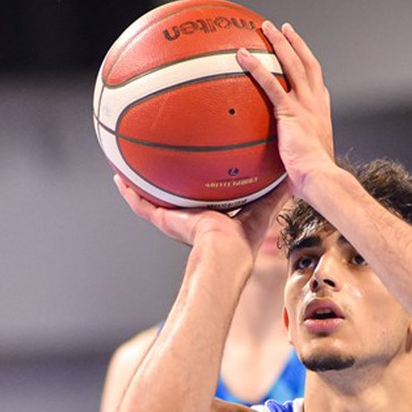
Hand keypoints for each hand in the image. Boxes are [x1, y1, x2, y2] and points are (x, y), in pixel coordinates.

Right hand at [114, 173, 290, 260]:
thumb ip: (276, 190)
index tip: (195, 165)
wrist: (225, 252)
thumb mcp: (263, 206)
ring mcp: (175, 220)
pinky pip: (141, 206)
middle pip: (174, 196)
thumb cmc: (244, 238)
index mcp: (212, 215)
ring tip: (125, 165)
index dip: (199, 181)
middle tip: (156, 159)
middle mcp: (190, 217)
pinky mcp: (165, 221)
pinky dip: (129, 194)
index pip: (204, 195)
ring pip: (152, 199)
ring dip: (139, 184)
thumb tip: (292, 171)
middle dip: (166, 180)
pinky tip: (118, 177)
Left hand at [237, 22, 334, 197]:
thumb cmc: (313, 180)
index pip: (319, 86)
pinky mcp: (290, 111)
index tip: (304, 58)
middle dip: (295, 44)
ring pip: (292, 64)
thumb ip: (292, 158)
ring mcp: (305, 105)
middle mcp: (316, 105)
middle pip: (307, 64)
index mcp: (322, 115)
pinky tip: (242, 54)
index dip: (311, 70)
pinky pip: (270, 83)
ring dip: (279, 43)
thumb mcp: (305, 165)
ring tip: (266, 27)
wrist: (320, 178)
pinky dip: (256, 66)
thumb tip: (277, 173)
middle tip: (284, 29)